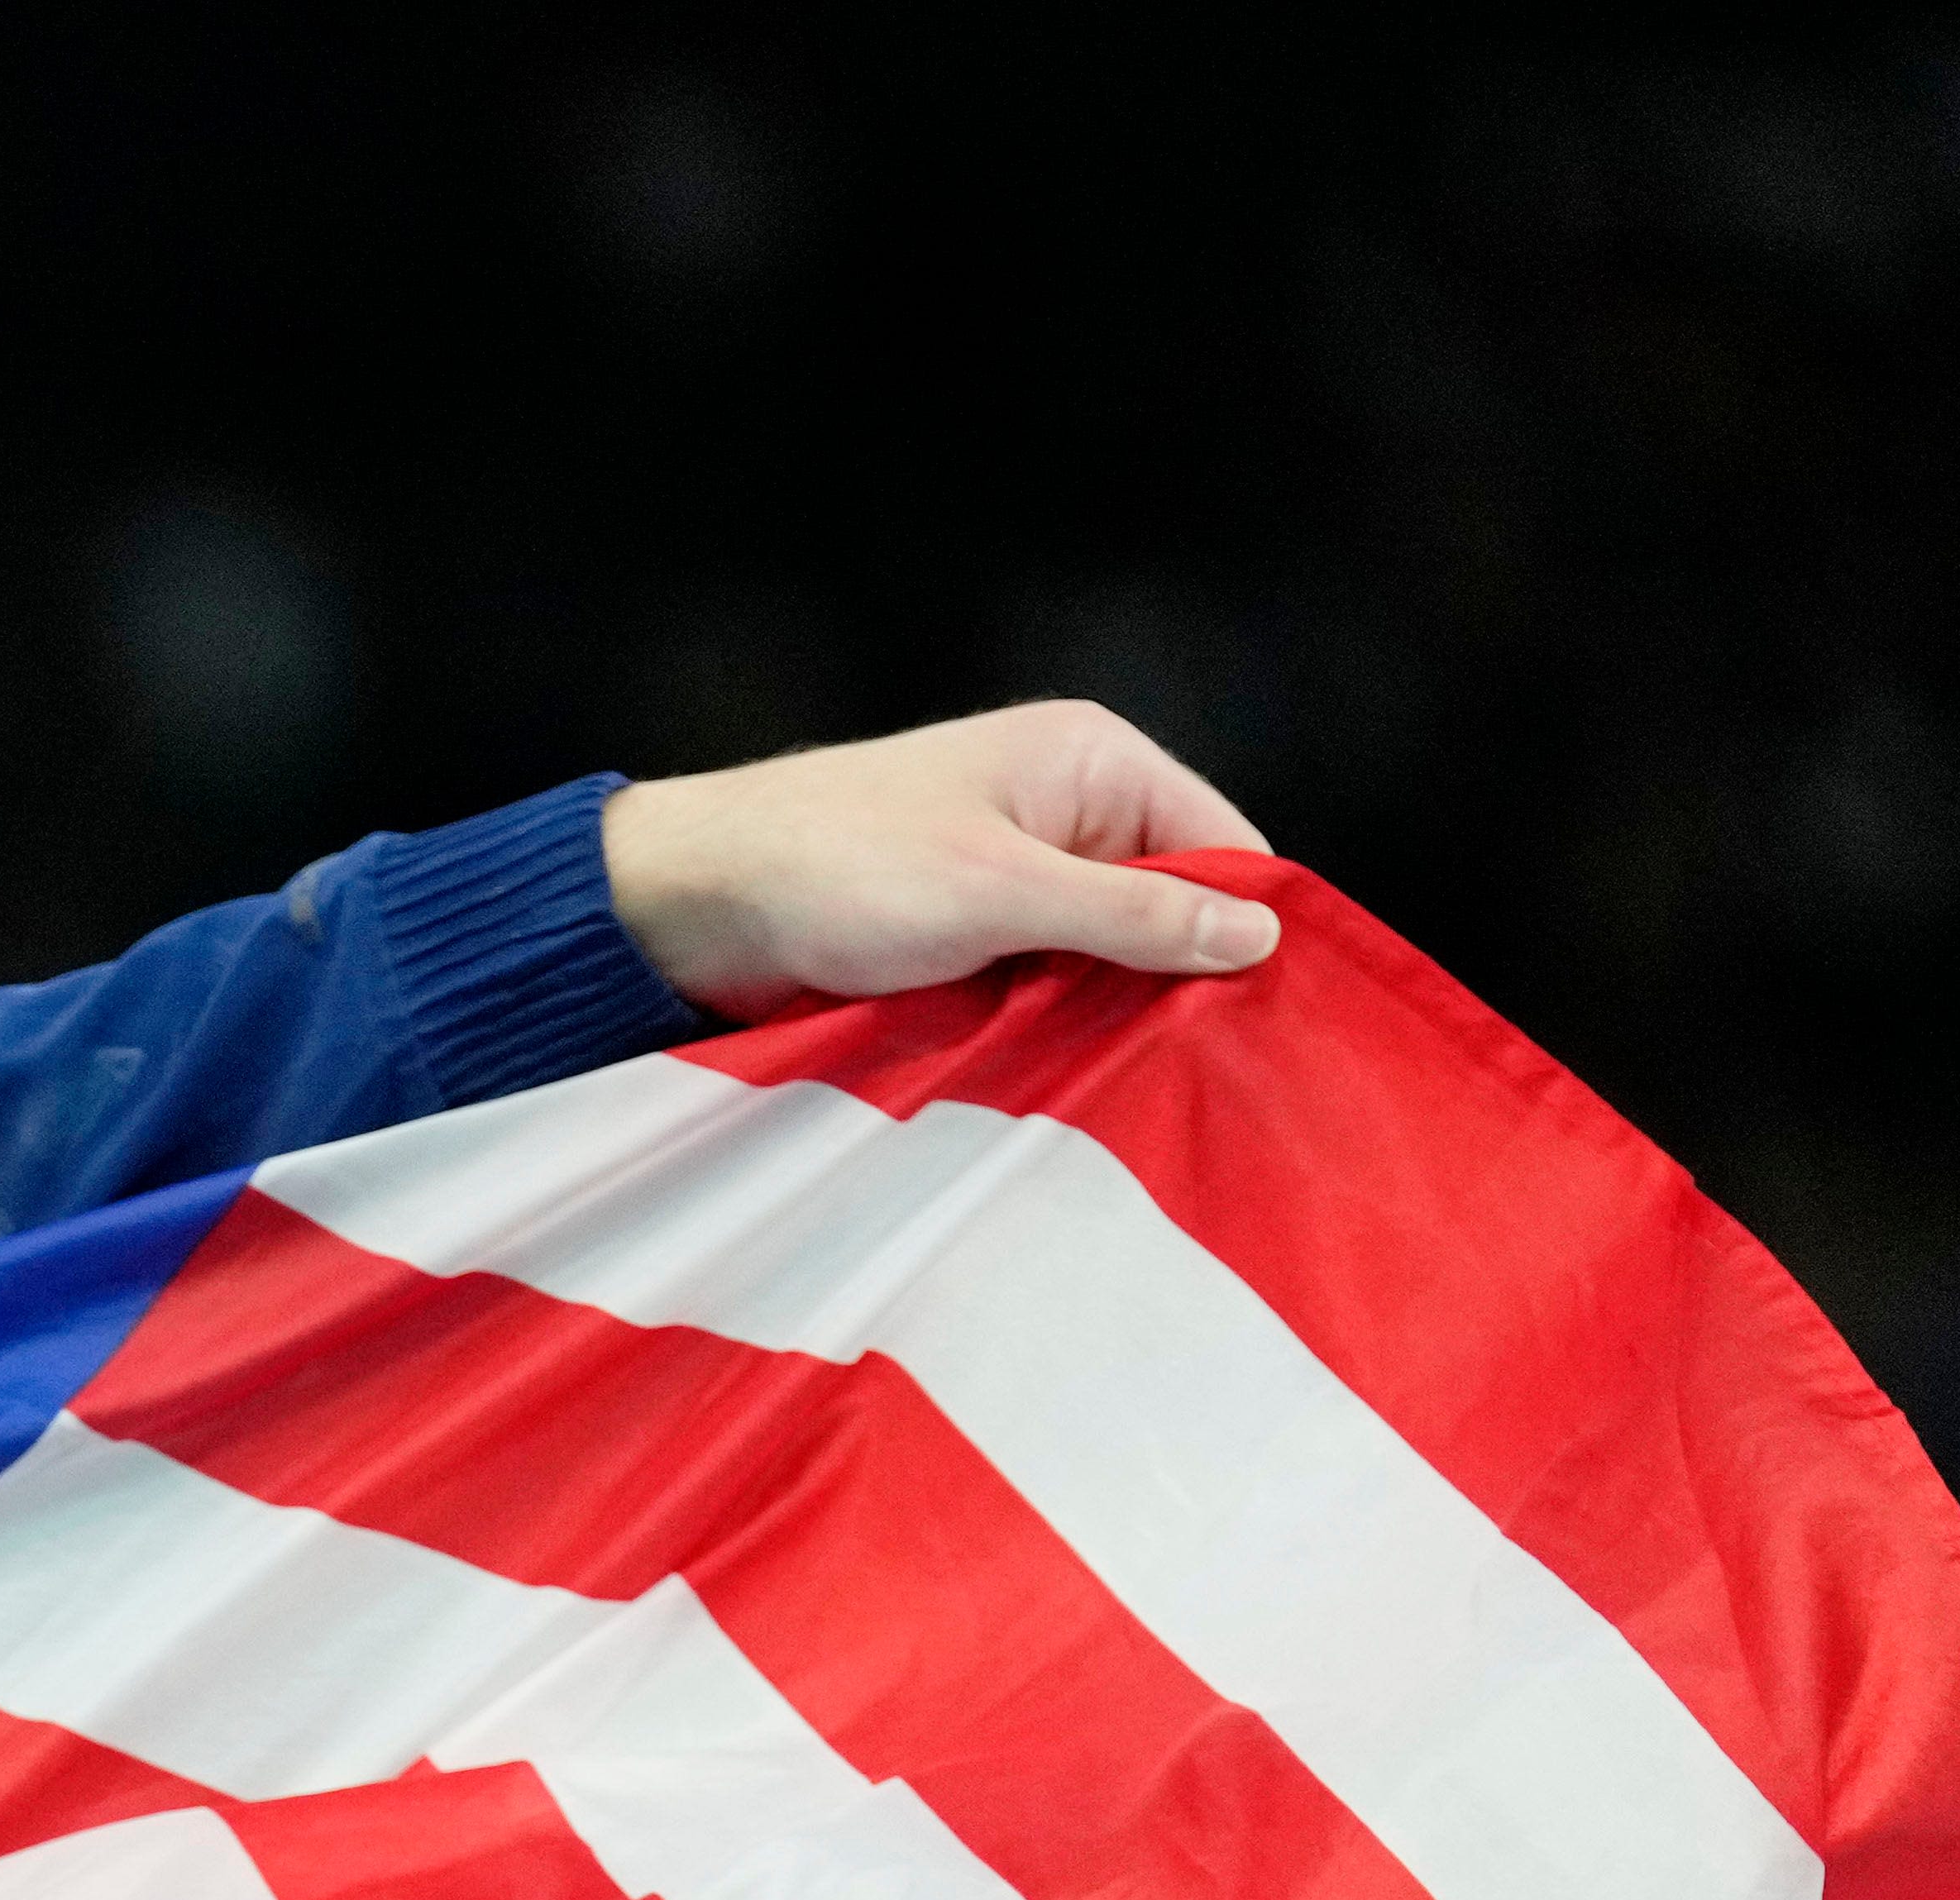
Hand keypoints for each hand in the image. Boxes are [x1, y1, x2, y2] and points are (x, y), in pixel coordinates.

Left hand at [600, 702, 1278, 1021]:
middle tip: (1201, 1069)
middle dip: (1179, 979)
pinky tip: (1072, 1074)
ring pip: (1108, 955)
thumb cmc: (841, 867)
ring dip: (1112, 1011)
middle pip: (1171, 905)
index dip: (1246, 927)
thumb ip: (1132, 916)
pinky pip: (1046, 981)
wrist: (696, 902)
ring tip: (1137, 1079)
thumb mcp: (1003, 891)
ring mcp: (1016, 874)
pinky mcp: (971, 932)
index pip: (1221, 844)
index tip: (1263, 1019)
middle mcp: (1065, 809)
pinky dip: (1057, 1022)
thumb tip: (1257, 937)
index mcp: (1090, 761)